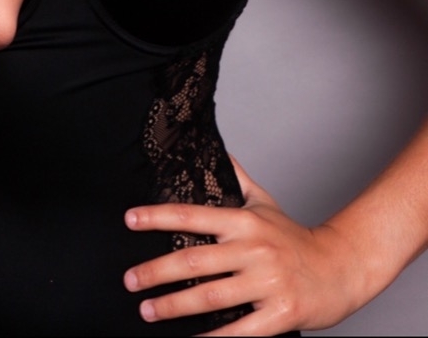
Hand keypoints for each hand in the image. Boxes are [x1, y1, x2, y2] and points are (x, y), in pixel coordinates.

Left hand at [123, 157, 360, 334]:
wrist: (341, 268)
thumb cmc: (295, 238)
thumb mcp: (265, 203)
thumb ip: (237, 179)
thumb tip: (217, 150)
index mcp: (244, 221)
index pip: (192, 214)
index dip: (158, 217)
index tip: (130, 220)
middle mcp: (253, 248)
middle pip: (194, 259)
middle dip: (156, 271)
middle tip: (129, 280)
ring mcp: (267, 282)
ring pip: (210, 295)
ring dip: (174, 305)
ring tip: (147, 311)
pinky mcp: (280, 314)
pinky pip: (239, 330)